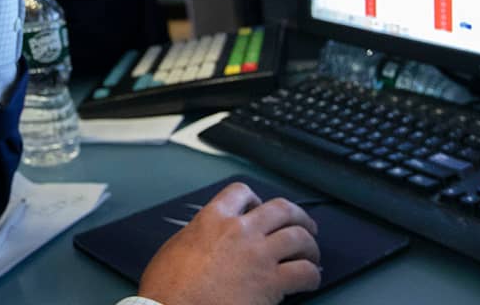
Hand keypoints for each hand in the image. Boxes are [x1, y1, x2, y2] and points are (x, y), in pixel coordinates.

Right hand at [138, 182, 320, 304]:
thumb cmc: (167, 288)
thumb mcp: (176, 247)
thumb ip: (198, 234)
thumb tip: (206, 238)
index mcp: (212, 219)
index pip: (241, 192)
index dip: (256, 199)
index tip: (260, 207)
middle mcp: (239, 230)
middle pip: (281, 209)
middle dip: (297, 216)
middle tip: (303, 225)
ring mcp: (258, 255)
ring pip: (298, 237)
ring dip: (309, 245)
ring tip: (311, 254)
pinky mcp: (270, 282)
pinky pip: (304, 272)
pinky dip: (311, 275)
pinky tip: (309, 280)